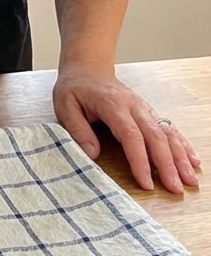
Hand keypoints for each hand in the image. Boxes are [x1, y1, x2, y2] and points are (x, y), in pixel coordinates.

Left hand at [53, 62, 200, 192]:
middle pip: (155, 136)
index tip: (146, 182)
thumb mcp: (64, 104)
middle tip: (175, 189)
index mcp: (112, 104)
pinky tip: (193, 161)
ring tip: (190, 180)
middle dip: (167, 164)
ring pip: (167, 133)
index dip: (140, 160)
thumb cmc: (75, 86)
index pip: (130, 135)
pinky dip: (183, 145)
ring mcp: (144, 108)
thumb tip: (91, 154)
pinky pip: (169, 128)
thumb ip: (77, 129)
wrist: (87, 66)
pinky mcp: (149, 112)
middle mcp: (133, 106)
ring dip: (180, 157)